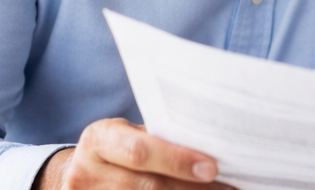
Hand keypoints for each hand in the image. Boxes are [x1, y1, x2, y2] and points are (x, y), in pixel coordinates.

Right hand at [32, 118, 230, 189]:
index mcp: (98, 139)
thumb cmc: (121, 146)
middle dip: (190, 188)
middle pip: (146, 186)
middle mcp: (85, 173)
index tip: (212, 168)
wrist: (84, 171)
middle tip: (226, 188)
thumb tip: (214, 146)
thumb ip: (161, 139)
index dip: (177, 161)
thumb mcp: (132, 134)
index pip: (140, 152)